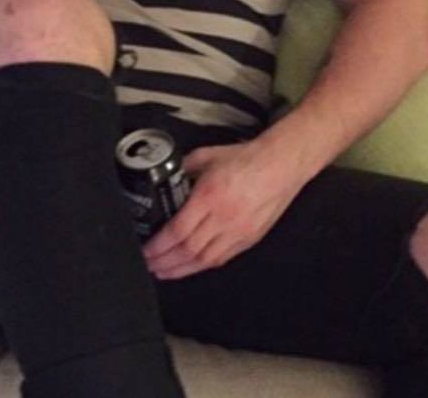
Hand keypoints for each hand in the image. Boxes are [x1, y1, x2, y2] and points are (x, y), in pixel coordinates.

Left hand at [142, 138, 305, 279]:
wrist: (281, 165)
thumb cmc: (247, 158)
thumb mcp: (208, 155)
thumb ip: (184, 168)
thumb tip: (167, 177)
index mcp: (210, 196)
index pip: (178, 230)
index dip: (159, 246)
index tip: (146, 251)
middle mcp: (223, 218)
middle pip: (188, 250)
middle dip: (165, 262)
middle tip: (149, 266)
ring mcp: (238, 232)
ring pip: (204, 260)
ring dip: (181, 270)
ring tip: (164, 272)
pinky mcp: (249, 239)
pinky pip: (222, 259)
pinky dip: (202, 266)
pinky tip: (190, 267)